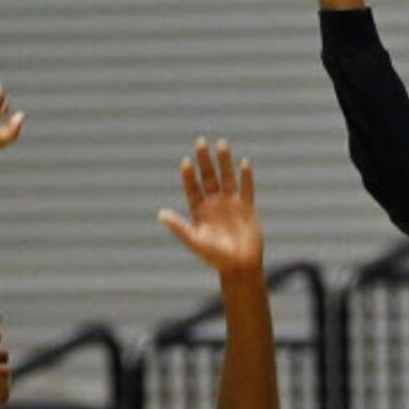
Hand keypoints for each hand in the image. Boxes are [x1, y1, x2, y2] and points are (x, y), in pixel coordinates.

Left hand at [157, 139, 263, 275]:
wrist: (240, 267)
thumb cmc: (215, 257)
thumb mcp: (194, 241)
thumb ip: (179, 226)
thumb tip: (160, 214)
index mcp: (199, 211)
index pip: (192, 187)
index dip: (189, 175)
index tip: (186, 162)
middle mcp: (214, 204)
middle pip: (208, 177)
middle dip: (204, 160)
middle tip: (200, 142)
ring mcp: (231, 205)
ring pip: (227, 178)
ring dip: (224, 162)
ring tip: (222, 143)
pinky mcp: (247, 209)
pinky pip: (246, 189)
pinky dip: (246, 177)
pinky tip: (244, 163)